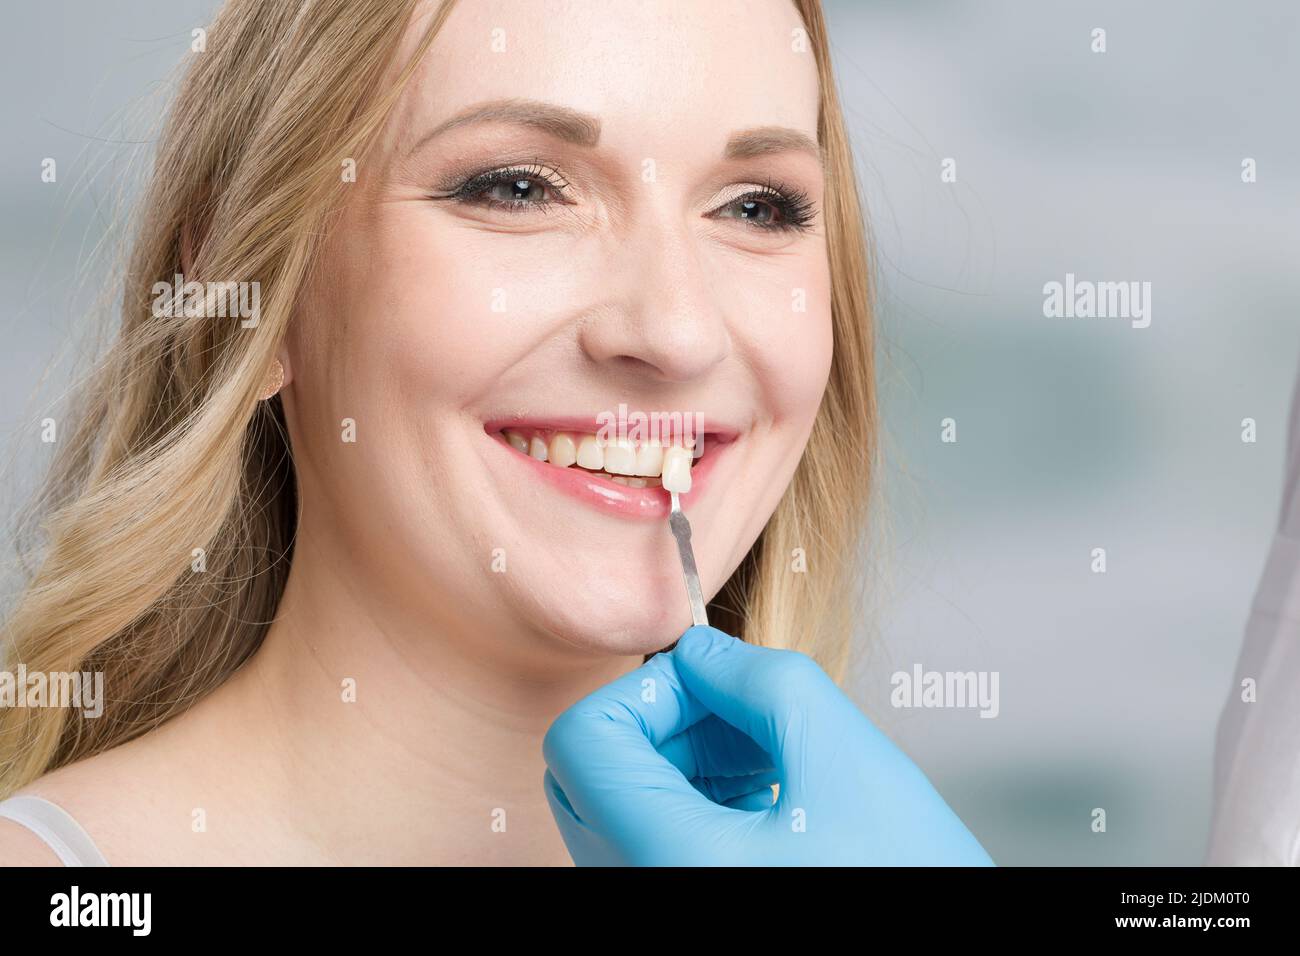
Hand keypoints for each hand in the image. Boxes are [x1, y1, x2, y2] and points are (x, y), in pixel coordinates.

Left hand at [542, 625, 993, 865]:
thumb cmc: (908, 878)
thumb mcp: (846, 757)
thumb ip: (760, 679)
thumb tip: (699, 652)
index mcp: (671, 856)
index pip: (580, 743)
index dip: (641, 691)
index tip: (706, 684)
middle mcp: (645, 890)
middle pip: (590, 774)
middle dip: (662, 722)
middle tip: (738, 714)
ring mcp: (659, 903)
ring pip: (620, 805)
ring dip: (683, 759)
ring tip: (770, 756)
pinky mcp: (684, 903)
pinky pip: (651, 840)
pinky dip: (695, 800)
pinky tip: (766, 792)